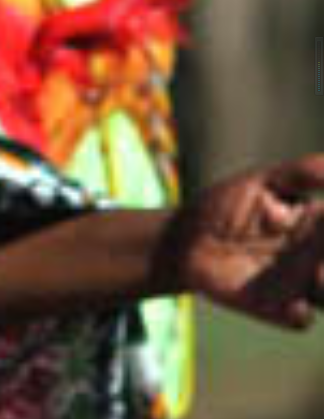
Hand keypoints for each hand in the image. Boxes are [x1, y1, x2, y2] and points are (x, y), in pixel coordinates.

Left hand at [168, 154, 323, 328]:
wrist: (184, 239)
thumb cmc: (227, 205)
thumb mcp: (262, 183)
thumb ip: (303, 173)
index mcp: (321, 224)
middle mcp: (318, 257)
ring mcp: (300, 285)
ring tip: (318, 274)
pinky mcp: (276, 307)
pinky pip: (299, 319)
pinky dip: (300, 315)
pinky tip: (297, 307)